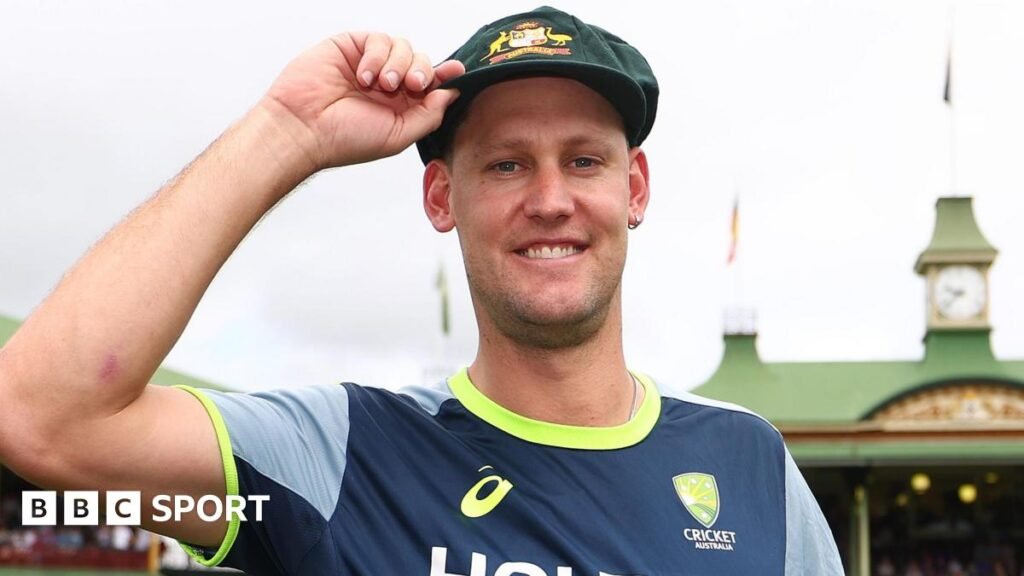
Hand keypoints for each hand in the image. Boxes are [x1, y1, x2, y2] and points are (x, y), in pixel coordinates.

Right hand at [259, 32, 465, 170]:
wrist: (304, 128)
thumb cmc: (345, 139)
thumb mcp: (399, 135)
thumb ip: (428, 115)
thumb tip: (451, 93)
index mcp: (400, 106)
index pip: (430, 84)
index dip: (445, 75)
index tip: (456, 70)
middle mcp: (387, 84)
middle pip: (421, 62)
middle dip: (423, 71)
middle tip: (412, 85)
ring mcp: (370, 64)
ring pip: (403, 46)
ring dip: (398, 64)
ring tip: (382, 84)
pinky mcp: (351, 47)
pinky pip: (379, 39)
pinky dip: (376, 56)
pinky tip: (363, 76)